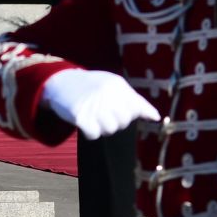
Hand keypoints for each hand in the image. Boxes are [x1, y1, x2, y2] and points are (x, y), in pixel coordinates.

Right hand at [40, 69, 158, 139]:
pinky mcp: (79, 115)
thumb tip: (156, 117)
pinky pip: (94, 134)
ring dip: (103, 127)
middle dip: (116, 121)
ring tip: (94, 117)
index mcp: (117, 85)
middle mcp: (106, 93)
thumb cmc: (92, 86)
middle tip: (104, 114)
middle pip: (124, 121)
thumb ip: (135, 100)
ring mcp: (93, 104)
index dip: (131, 114)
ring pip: (110, 129)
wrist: (59, 82)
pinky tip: (85, 122)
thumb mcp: (114, 85)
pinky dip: (91, 132)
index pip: (137, 107)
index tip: (120, 112)